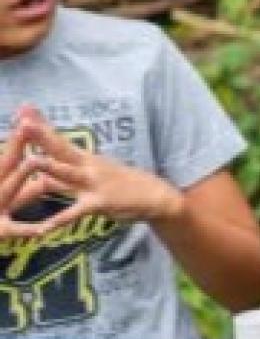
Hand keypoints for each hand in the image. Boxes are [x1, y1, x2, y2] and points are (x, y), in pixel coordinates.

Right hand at [0, 124, 50, 237]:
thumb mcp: (9, 201)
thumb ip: (26, 192)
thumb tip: (46, 181)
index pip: (7, 157)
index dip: (18, 138)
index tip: (27, 117)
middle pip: (4, 165)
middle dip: (16, 145)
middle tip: (27, 125)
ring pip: (6, 190)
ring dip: (19, 175)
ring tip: (36, 160)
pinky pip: (12, 230)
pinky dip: (26, 229)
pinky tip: (43, 229)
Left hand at [9, 104, 184, 233]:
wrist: (157, 196)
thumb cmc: (125, 184)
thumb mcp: (97, 171)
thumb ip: (69, 170)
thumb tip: (44, 166)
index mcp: (87, 159)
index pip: (60, 139)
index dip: (42, 125)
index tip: (24, 109)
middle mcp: (89, 167)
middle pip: (61, 148)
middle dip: (42, 135)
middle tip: (23, 121)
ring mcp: (94, 183)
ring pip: (68, 174)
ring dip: (50, 166)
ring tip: (31, 160)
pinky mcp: (100, 203)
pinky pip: (76, 213)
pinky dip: (60, 221)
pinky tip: (43, 228)